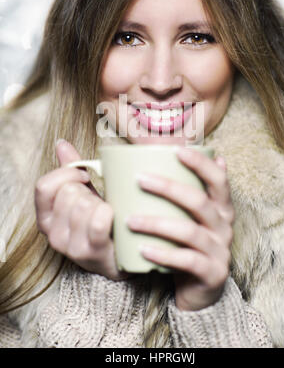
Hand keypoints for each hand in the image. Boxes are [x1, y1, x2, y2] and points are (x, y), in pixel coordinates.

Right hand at [34, 139, 128, 280]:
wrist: (121, 256)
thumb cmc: (101, 221)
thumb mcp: (84, 194)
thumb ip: (71, 170)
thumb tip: (62, 143)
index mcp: (46, 217)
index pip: (44, 186)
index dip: (67, 173)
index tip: (85, 175)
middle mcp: (53, 234)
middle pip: (68, 193)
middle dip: (89, 190)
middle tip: (99, 200)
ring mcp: (71, 247)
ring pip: (84, 205)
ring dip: (101, 202)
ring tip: (108, 211)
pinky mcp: (93, 253)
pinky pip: (98, 221)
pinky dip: (109, 213)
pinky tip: (114, 215)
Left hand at [127, 148, 233, 310]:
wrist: (200, 290)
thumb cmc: (189, 245)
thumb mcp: (190, 217)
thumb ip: (185, 191)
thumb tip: (178, 150)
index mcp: (221, 209)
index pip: (218, 180)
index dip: (201, 164)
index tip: (176, 150)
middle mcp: (225, 227)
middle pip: (199, 202)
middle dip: (168, 188)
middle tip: (140, 179)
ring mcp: (220, 251)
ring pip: (189, 232)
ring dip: (156, 224)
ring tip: (130, 221)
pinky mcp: (212, 273)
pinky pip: (187, 261)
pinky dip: (164, 254)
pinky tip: (143, 249)